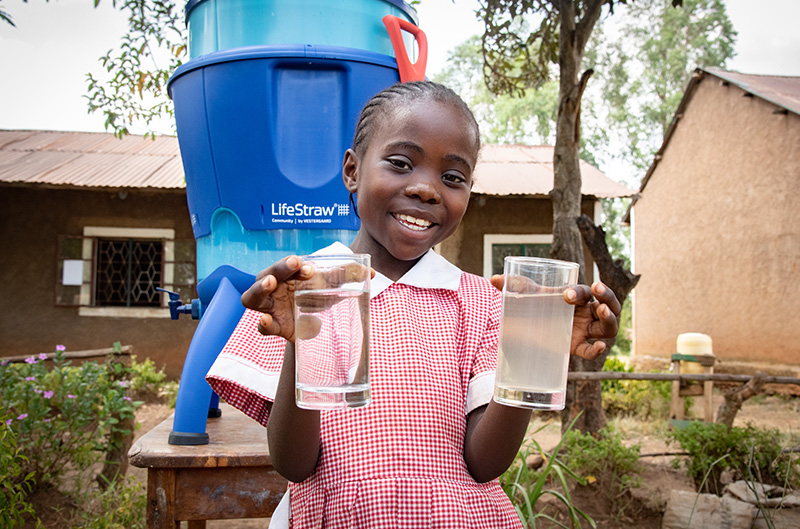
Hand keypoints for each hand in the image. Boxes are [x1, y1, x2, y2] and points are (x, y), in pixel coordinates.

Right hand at [242, 256, 373, 341]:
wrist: (312, 328)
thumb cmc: (314, 298)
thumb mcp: (329, 287)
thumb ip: (346, 277)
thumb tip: (371, 272)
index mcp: (286, 273)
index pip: (285, 265)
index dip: (293, 264)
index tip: (309, 267)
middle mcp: (272, 287)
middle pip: (267, 274)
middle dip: (280, 268)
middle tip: (295, 264)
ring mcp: (268, 307)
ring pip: (252, 296)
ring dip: (259, 289)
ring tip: (270, 283)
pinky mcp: (272, 326)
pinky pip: (261, 325)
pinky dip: (262, 324)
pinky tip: (266, 321)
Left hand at [490, 276, 620, 359]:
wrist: (525, 329)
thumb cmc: (530, 306)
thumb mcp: (523, 295)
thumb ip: (512, 286)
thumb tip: (493, 279)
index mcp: (575, 296)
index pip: (585, 291)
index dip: (579, 290)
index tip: (566, 294)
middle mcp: (584, 312)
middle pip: (607, 304)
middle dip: (608, 296)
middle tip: (598, 290)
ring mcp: (583, 330)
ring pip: (608, 326)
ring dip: (610, 318)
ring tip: (601, 312)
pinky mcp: (577, 346)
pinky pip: (592, 350)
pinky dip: (598, 350)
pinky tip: (599, 347)